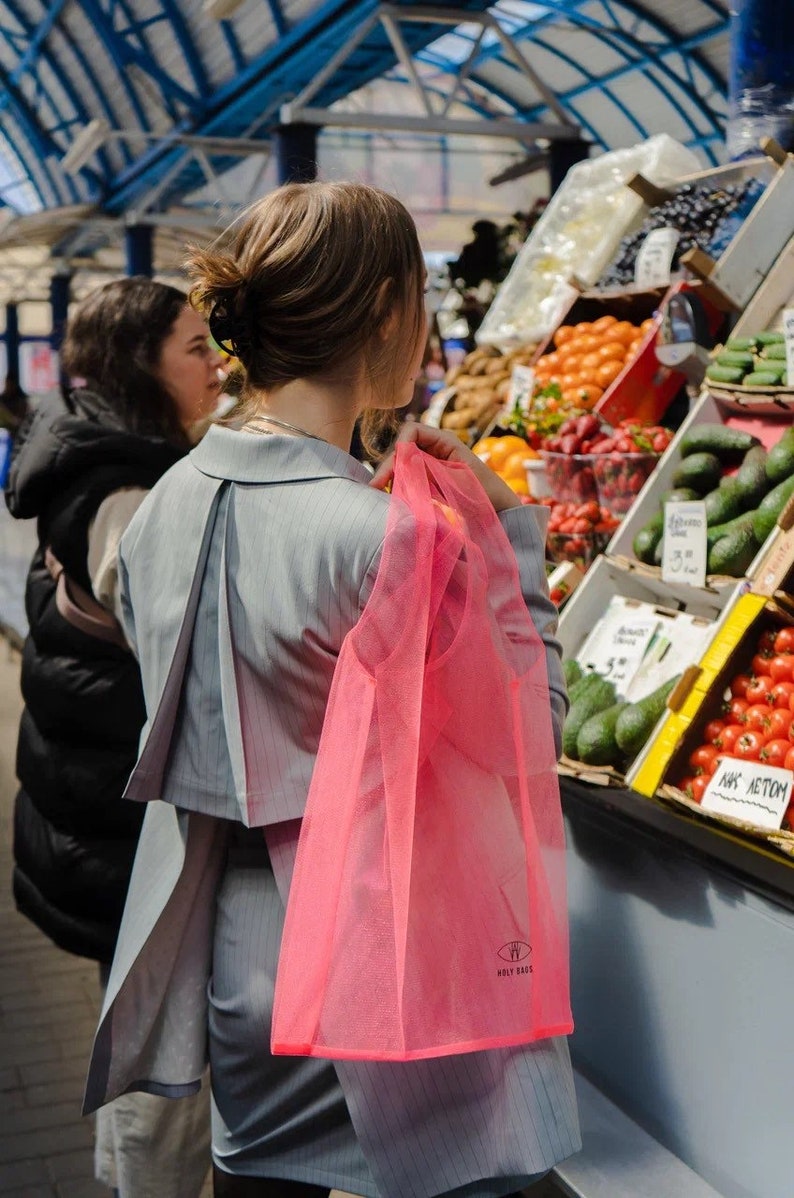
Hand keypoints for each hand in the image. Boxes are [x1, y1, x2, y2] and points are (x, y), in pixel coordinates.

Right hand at [370, 423, 521, 512]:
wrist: (497, 511)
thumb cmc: (484, 493)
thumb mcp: (456, 481)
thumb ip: (430, 470)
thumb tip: (403, 461)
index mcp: (445, 440)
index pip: (412, 430)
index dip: (400, 444)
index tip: (395, 465)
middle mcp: (435, 448)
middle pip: (403, 448)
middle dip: (390, 465)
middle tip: (376, 486)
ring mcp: (430, 464)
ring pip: (402, 464)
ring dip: (392, 477)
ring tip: (380, 494)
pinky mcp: (428, 479)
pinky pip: (408, 478)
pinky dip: (399, 486)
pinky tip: (391, 497)